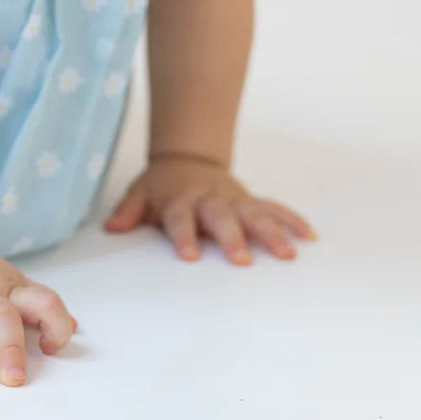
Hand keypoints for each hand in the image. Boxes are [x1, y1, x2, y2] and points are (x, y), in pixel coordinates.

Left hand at [103, 153, 318, 264]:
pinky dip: (291, 219)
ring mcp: (233, 198)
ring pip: (254, 213)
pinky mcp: (250, 199)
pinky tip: (308, 235)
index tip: (189, 256)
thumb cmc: (161, 186)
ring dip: (271, 231)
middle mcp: (209, 198)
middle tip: (242, 260)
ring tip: (288, 253)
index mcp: (180, 199)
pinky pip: (273, 207)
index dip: (183, 235)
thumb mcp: (140, 193)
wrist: (187, 159)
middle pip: (221, 216)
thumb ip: (128, 210)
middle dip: (232, 236)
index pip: (180, 217)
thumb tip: (112, 227)